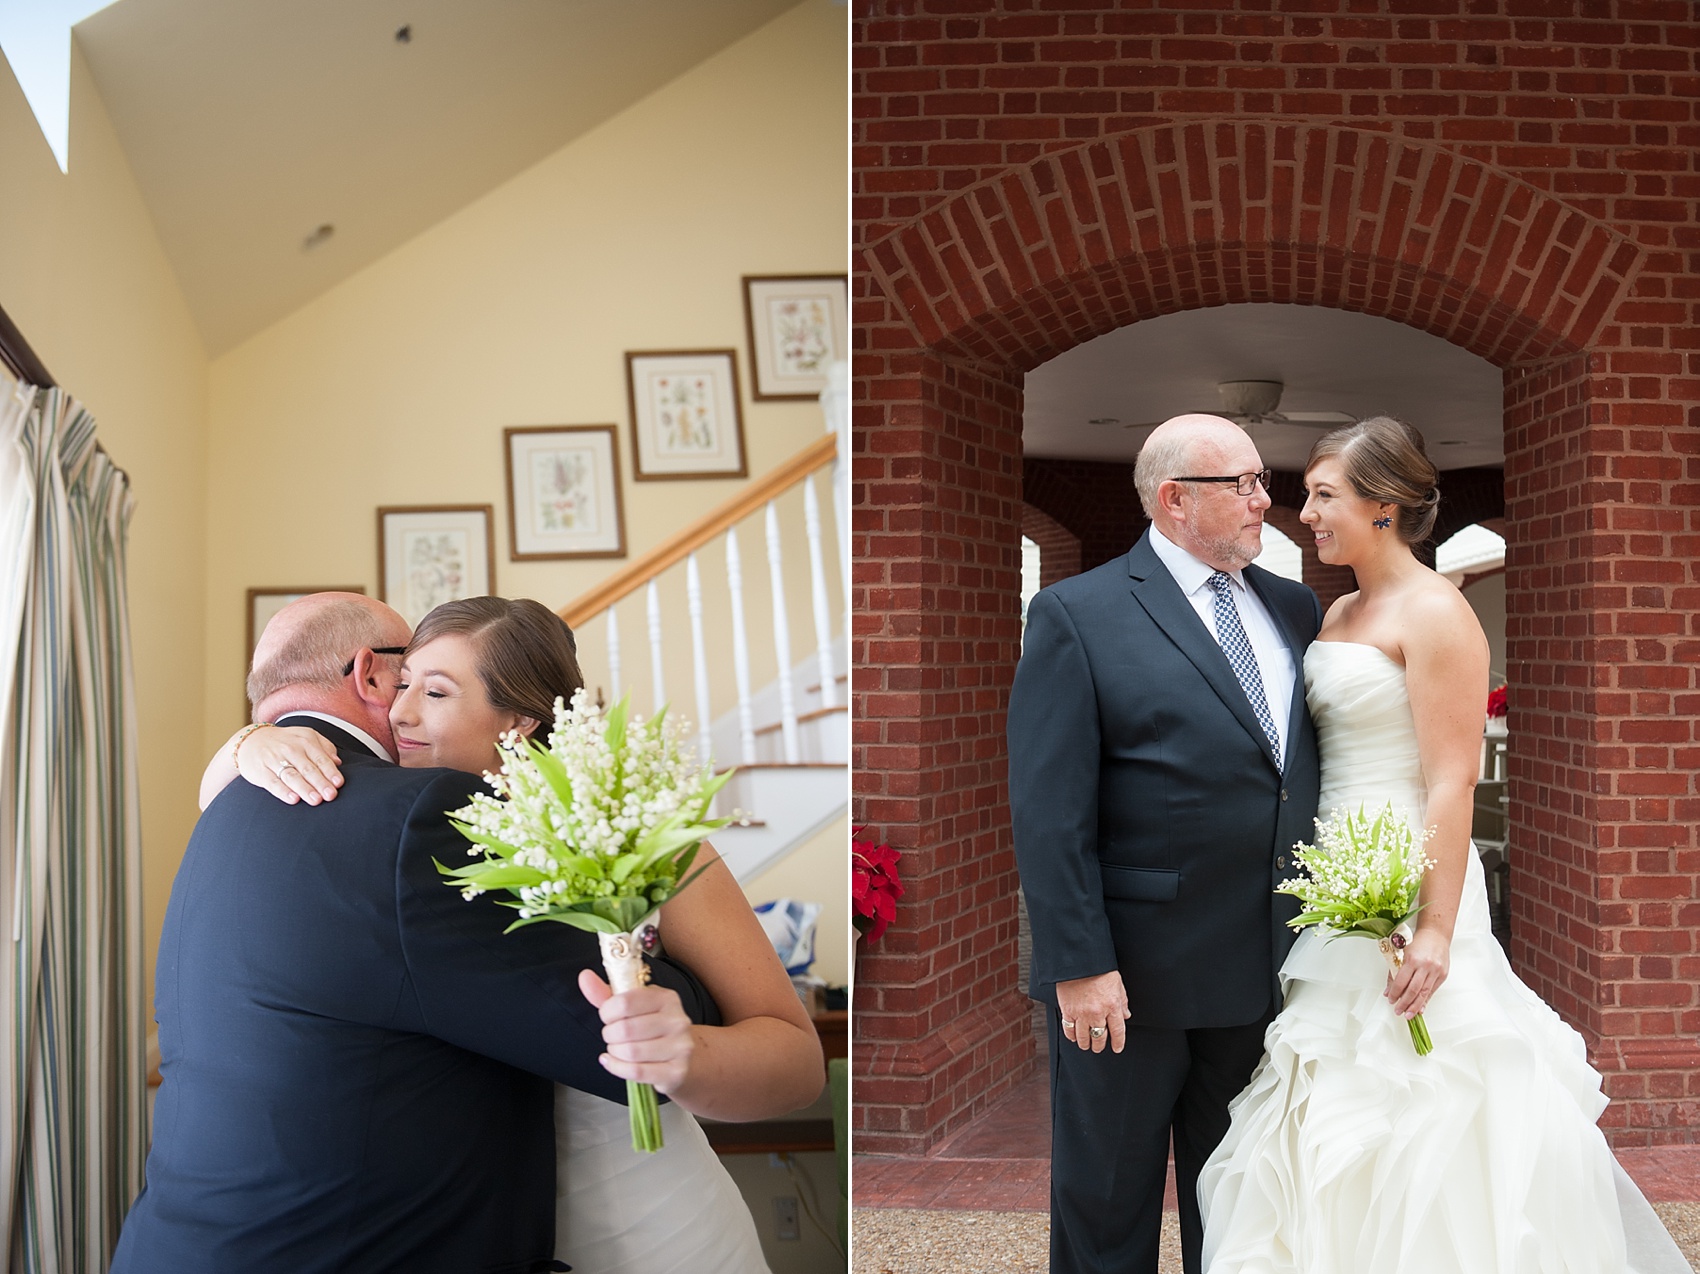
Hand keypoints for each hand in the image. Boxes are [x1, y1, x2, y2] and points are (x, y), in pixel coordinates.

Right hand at [238, 726, 341, 804]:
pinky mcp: (260, 771)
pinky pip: (273, 783)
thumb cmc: (286, 742)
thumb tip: (338, 762)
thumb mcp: (306, 736)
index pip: (320, 757)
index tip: (338, 783)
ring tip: (316, 800)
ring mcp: (273, 760)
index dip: (330, 771)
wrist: (251, 740)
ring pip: (291, 776)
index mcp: (305, 740)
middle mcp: (290, 749)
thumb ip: (325, 747)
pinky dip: (283, 791)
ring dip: (304, 788)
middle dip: (320, 782)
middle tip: (330, 795)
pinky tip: (293, 799)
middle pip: (308, 768)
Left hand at [579, 968, 694, 1093]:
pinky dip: (617, 1068)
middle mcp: (677, 1020)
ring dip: (614, 1052)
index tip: (607, 1016)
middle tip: (612, 1035)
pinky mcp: (676, 1071)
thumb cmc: (654, 1028)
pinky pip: (637, 1071)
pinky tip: (613, 1062)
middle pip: (625, 1030)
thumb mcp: (633, 1006)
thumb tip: (585, 977)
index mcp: (666, 998)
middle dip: (609, 1035)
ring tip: (617, 1049)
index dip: (607, 1012)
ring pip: (631, 1052)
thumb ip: (606, 993)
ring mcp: (680, 1047)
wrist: (684, 1055)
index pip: (625, 1002)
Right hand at [1055, 970, 1130, 1053]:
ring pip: (1083, 1038)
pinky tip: (1074, 1036)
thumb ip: (1122, 1002)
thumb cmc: (1098, 968)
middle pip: (1100, 1037)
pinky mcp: (1067, 1010)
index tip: (1117, 1048)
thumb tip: (1125, 1015)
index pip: (1118, 1032)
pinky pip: (1069, 1029)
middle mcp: (1097, 1013)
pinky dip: (1071, 1035)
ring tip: (1086, 1045)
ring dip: (1086, 1044)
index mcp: (1112, 1006)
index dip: (1118, 1043)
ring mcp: (1081, 1013)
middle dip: (1100, 1045)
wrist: (1079, 959)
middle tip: (1099, 1047)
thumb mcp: (1117, 984)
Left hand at [1386, 926, 1449, 1018]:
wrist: (1436, 934)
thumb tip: (1389, 991)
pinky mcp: (1443, 975)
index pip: (1401, 981)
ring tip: (1408, 1014)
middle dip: (1404, 1003)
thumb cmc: (1418, 943)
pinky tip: (1420, 1008)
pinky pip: (1432, 991)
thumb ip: (1395, 972)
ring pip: (1424, 993)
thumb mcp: (1402, 953)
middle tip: (1398, 1011)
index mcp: (1412, 959)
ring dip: (1415, 1006)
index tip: (1391, 1000)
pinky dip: (1425, 1000)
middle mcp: (1425, 966)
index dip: (1395, 993)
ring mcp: (1435, 971)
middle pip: (1413, 990)